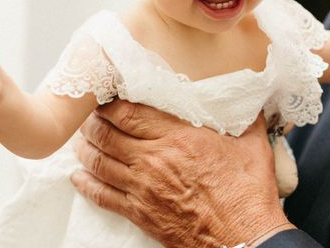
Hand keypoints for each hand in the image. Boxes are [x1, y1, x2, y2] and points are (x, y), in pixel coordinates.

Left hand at [71, 100, 292, 247]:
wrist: (245, 239)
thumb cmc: (248, 193)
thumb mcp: (251, 146)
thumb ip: (244, 118)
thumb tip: (247, 101)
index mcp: (176, 137)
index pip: (129, 113)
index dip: (110, 103)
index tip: (106, 97)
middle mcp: (153, 159)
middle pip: (107, 134)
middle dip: (92, 122)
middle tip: (87, 115)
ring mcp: (142, 187)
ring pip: (99, 162)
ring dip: (85, 149)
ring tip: (80, 140)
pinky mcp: (140, 212)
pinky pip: (103, 196)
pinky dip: (86, 185)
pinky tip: (78, 177)